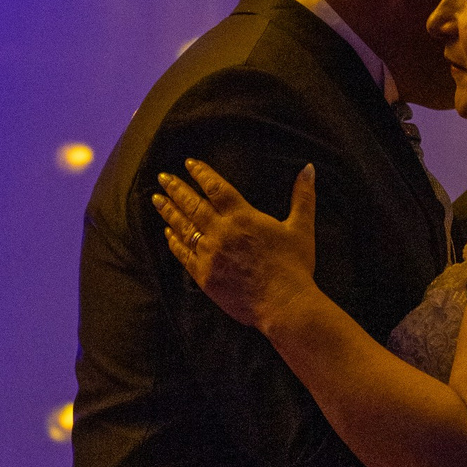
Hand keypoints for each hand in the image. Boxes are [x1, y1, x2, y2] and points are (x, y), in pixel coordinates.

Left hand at [156, 159, 317, 331]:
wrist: (284, 303)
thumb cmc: (294, 267)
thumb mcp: (301, 228)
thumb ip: (303, 196)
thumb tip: (308, 168)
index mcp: (243, 217)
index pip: (216, 188)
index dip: (201, 173)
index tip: (189, 163)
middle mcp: (222, 232)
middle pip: (193, 204)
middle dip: (176, 189)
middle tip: (163, 177)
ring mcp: (210, 254)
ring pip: (184, 228)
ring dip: (169, 212)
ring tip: (157, 199)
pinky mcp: (204, 276)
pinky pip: (184, 255)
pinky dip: (174, 242)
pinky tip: (167, 233)